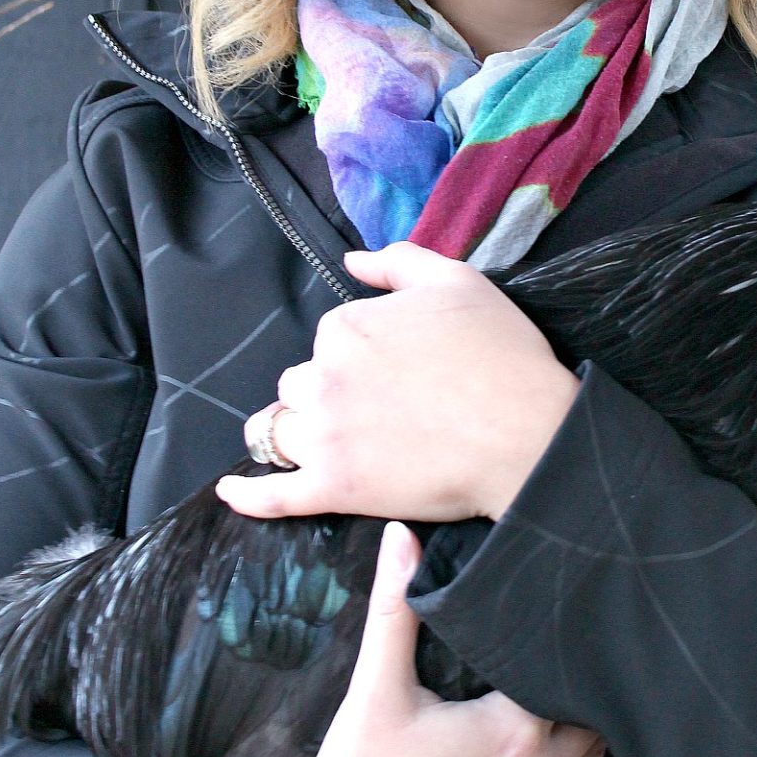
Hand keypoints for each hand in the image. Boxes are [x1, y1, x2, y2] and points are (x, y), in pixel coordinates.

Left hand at [217, 244, 578, 526]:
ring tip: (306, 441)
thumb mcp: (457, 281)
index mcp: (344, 327)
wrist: (527, 433)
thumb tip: (351, 260)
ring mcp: (324, 436)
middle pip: (299, 385)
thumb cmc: (500, 354)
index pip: (328, 340)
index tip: (396, 371)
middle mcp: (322, 378)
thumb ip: (397, 262)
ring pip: (279, 431)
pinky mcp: (334, 487)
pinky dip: (247, 495)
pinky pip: (273, 495)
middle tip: (375, 409)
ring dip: (288, 433)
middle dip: (325, 394)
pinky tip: (229, 491)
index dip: (359, 357)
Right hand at [217, 523, 604, 756]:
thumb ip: (393, 610)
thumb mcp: (373, 692)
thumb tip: (401, 534)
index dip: (564, 631)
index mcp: (516, 734)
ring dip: (583, 712)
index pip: (569, 666)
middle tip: (562, 627)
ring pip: (595, 748)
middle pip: (593, 704)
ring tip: (558, 671)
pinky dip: (575, 755)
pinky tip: (547, 727)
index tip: (559, 595)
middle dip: (579, 669)